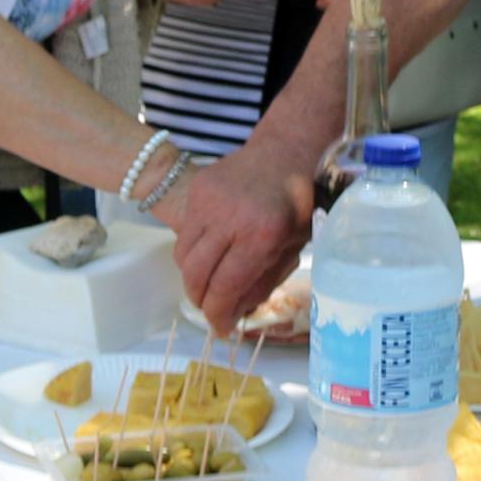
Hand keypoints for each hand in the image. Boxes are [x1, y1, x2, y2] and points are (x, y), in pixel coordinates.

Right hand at [166, 157, 312, 329]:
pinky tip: (211, 251)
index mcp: (261, 236)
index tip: (221, 329)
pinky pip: (184, 233)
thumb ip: (263, 282)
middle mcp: (230, 219)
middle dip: (200, 301)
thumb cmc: (297, 204)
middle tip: (211, 309)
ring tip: (209, 283)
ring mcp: (209, 202)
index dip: (219, 315)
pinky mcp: (198, 191)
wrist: (284, 152)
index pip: (225, 288)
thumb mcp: (292, 248)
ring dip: (193, 278)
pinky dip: (193, 251)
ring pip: (183, 257)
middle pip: (196, 277)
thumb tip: (236, 312)